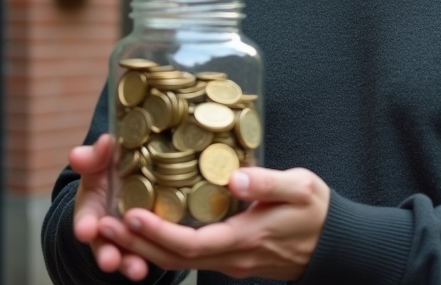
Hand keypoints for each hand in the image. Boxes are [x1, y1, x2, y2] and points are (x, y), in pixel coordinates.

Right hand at [70, 134, 152, 280]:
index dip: (85, 225)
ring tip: (137, 271)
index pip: (85, 219)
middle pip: (103, 245)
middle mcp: (105, 228)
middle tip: (110, 260)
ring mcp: (124, 238)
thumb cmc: (111, 169)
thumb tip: (105, 141)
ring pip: (124, 255)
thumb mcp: (101, 160)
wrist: (129, 178)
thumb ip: (98, 153)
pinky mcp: (144, 243)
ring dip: (129, 263)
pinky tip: (155, 265)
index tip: (85, 230)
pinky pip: (146, 254)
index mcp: (91, 208)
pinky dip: (149, 261)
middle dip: (106, 253)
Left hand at [95, 167, 330, 280]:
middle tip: (103, 225)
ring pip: (179, 262)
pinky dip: (165, 247)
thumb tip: (236, 177)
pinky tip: (150, 230)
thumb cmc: (320, 213)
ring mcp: (232, 262)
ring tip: (116, 227)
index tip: (132, 216)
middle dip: (136, 245)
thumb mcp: (302, 188)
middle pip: (175, 260)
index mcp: (246, 238)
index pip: (193, 244)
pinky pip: (191, 258)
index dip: (159, 234)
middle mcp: (233, 257)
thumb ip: (270, 182)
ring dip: (145, 248)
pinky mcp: (233, 259)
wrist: (336, 246)